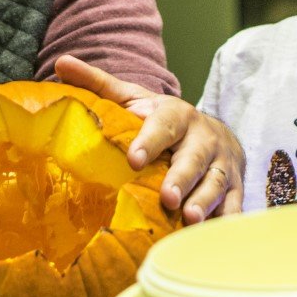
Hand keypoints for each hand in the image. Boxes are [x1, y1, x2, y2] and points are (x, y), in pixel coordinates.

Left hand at [54, 55, 243, 222]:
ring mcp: (224, 163)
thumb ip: (100, 84)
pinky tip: (216, 234)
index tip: (133, 160)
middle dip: (183, 177)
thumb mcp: (135, 99)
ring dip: (205, 201)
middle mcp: (204, 138)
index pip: (165, 124)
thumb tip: (61, 62)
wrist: (214, 132)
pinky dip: (228, 219)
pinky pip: (235, 204)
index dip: (151, 141)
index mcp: (177, 115)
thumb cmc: (164, 121)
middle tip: (167, 198)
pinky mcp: (236, 185)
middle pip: (196, 157)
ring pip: (217, 182)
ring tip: (189, 218)